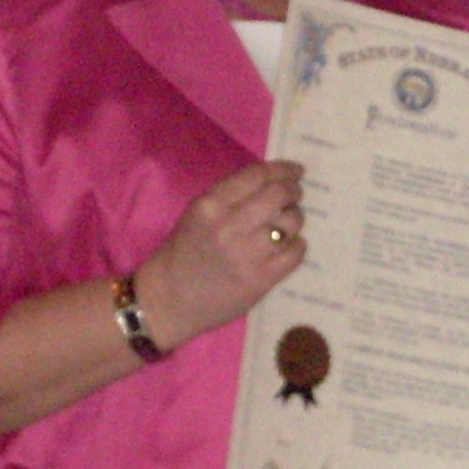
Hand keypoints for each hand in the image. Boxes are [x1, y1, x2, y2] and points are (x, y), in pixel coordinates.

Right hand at [135, 160, 304, 348]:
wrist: (170, 299)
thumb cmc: (183, 253)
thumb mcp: (197, 214)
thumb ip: (231, 197)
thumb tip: (273, 181)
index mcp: (211, 205)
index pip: (257, 175)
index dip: (283, 169)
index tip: (296, 170)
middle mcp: (230, 225)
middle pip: (278, 194)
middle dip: (293, 190)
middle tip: (294, 195)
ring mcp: (248, 253)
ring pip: (291, 222)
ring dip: (295, 218)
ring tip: (287, 223)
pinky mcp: (262, 278)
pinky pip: (296, 252)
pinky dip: (297, 245)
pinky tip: (288, 246)